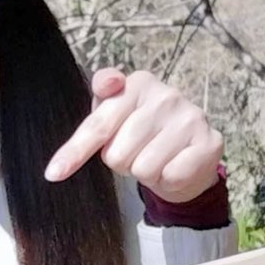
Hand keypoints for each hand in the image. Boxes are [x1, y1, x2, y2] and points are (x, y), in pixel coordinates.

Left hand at [44, 67, 223, 203]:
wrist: (186, 156)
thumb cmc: (140, 135)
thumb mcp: (113, 120)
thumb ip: (94, 119)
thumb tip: (81, 124)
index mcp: (137, 83)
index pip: (98, 124)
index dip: (75, 151)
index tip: (54, 174)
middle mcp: (166, 94)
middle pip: (117, 153)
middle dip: (122, 162)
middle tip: (137, 153)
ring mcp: (191, 116)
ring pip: (142, 168)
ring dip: (145, 172)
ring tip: (156, 159)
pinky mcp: (210, 142)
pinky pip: (170, 176)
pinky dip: (168, 180)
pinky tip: (175, 166)